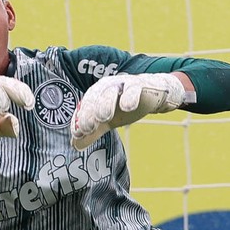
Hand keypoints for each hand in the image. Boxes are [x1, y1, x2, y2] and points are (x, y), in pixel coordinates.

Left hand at [70, 73, 184, 150]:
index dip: (80, 119)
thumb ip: (92, 132)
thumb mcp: (108, 121)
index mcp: (96, 93)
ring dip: (105, 104)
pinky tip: (128, 107)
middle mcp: (107, 86)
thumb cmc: (126, 105)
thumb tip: (75, 145)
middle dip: (89, 112)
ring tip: (104, 117)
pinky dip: (130, 97)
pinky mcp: (140, 84)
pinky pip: (134, 89)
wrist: (154, 94)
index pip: (85, 105)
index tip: (77, 134)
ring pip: (112, 91)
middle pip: (95, 97)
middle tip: (87, 128)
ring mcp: (123, 84)